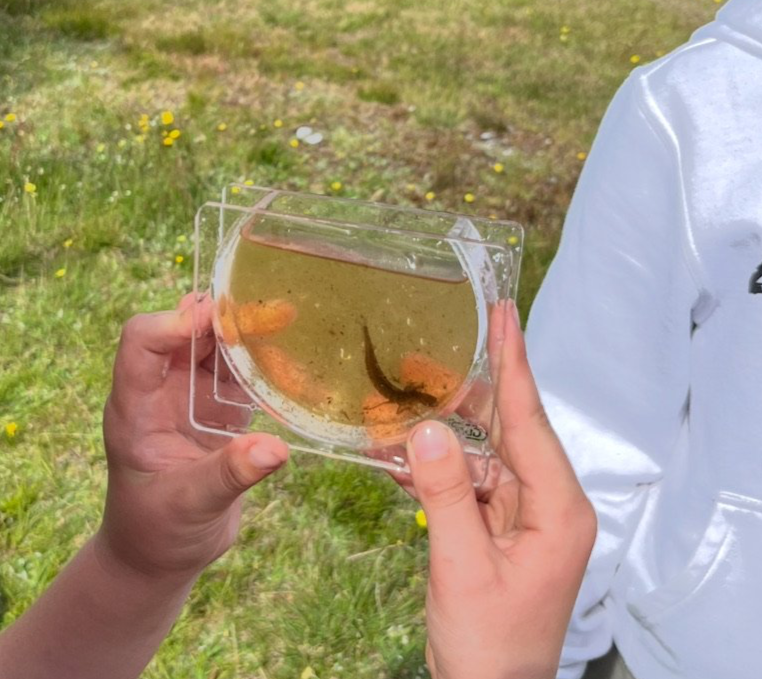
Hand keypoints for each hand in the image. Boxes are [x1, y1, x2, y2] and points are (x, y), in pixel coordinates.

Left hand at [97, 293, 288, 578]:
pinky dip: (265, 367)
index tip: (215, 320)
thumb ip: (228, 476)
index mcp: (135, 408)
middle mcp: (160, 393)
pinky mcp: (218, 412)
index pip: (142, 343)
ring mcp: (190, 399)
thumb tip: (274, 449)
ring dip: (249, 336)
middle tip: (274, 312)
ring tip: (288, 321)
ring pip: (216, 350)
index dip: (174, 324)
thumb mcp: (189, 507)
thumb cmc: (156, 533)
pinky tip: (294, 361)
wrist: (159, 556)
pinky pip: (241, 377)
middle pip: (186, 335)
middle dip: (224, 320)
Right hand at [408, 302, 595, 678]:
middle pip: (507, 429)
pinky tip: (399, 459)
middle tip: (436, 345)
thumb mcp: (462, 567)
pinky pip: (468, 484)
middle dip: (468, 391)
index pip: (529, 420)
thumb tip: (426, 429)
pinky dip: (435, 471)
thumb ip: (447, 493)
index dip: (513, 362)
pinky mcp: (502, 530)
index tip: (504, 313)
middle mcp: (547, 502)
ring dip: (441, 436)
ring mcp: (525, 516)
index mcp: (557, 507)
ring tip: (399, 406)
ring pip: (482, 455)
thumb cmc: (490, 643)